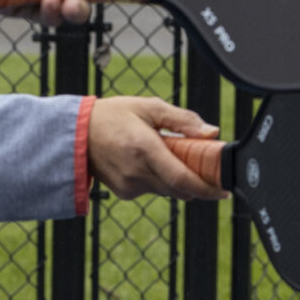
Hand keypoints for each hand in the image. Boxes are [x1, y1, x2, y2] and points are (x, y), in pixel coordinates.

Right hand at [89, 98, 225, 200]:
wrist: (76, 133)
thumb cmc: (113, 116)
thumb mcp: (149, 107)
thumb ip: (183, 120)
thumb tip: (211, 132)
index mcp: (145, 149)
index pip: (183, 179)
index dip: (207, 188)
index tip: (223, 190)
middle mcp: (137, 172)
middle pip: (180, 189)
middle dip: (197, 182)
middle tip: (204, 167)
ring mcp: (129, 185)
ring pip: (168, 191)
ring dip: (178, 180)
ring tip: (172, 156)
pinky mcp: (124, 192)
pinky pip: (153, 191)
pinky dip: (160, 181)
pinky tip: (151, 162)